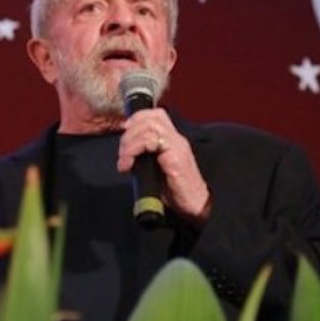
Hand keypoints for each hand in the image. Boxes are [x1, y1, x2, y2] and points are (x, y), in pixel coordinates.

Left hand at [117, 109, 211, 225]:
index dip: (137, 119)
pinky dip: (134, 151)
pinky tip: (129, 165)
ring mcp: (177, 147)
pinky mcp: (175, 158)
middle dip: (129, 133)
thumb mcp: (157, 169)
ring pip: (150, 127)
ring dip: (130, 142)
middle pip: (150, 118)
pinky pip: (151, 142)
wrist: (196, 205)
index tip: (124, 133)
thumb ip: (145, 157)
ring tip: (125, 160)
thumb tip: (125, 154)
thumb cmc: (176, 191)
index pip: (156, 115)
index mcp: (173, 140)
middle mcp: (177, 140)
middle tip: (122, 153)